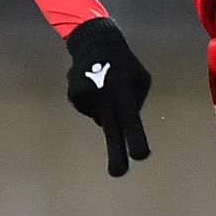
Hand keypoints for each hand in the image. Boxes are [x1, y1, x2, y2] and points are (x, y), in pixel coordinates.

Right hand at [65, 17, 151, 176]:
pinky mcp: (74, 96)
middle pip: (111, 131)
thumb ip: (136, 102)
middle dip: (115, 153)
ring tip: (105, 85)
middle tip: (118, 174)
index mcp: (124, 92)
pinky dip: (92, 102)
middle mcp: (105, 97)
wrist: (95, 41)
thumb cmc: (125, 63)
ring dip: (104, 108)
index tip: (140, 156)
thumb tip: (125, 124)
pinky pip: (88, 110)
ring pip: (99, 117)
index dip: (136, 138)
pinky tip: (93, 84)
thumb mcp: (141, 78)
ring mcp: (87, 97)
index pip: (132, 120)